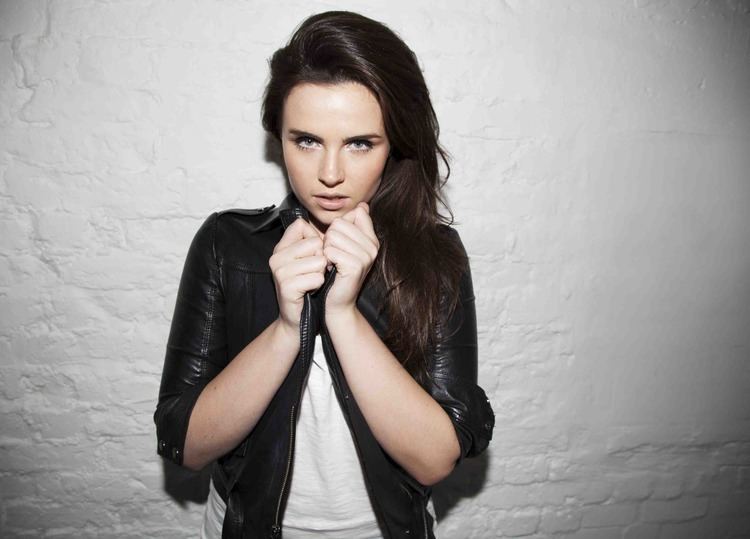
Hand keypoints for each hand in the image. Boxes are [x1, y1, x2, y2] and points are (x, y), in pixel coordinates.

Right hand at [269, 218, 326, 334]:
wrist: (298, 318)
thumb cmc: (307, 286)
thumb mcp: (310, 259)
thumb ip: (315, 239)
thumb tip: (336, 220)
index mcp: (281, 246)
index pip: (302, 225)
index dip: (316, 241)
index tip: (313, 256)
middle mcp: (277, 256)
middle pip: (315, 243)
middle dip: (322, 259)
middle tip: (312, 273)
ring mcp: (279, 271)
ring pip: (319, 261)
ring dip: (321, 274)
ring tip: (311, 282)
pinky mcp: (286, 287)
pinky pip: (316, 278)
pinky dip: (318, 285)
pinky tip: (310, 290)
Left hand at [323, 202, 379, 313]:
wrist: (338, 302)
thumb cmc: (339, 274)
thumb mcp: (348, 246)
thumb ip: (354, 225)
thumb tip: (363, 205)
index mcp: (372, 239)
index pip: (354, 214)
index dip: (340, 226)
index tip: (341, 243)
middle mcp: (373, 246)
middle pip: (339, 224)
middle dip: (330, 238)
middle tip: (334, 255)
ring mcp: (366, 256)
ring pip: (333, 236)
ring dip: (326, 249)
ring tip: (332, 262)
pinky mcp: (355, 266)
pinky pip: (330, 250)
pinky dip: (325, 259)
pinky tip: (330, 268)